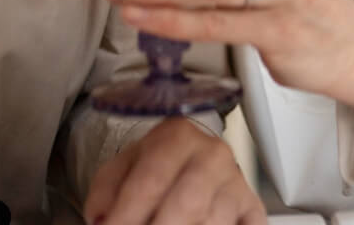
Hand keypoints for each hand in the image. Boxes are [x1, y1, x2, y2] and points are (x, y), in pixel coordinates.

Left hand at [83, 117, 264, 224]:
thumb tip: (101, 220)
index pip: (151, 179)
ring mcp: (236, 182)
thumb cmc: (156, 165)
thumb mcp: (121, 169)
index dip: (127, 213)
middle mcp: (212, 155)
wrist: (191, 157)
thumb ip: (105, 193)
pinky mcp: (252, 207)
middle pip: (186, 204)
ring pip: (213, 222)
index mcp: (178, 136)